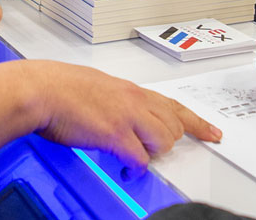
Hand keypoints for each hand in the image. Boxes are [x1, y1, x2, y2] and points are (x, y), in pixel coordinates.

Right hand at [30, 63, 222, 172]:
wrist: (42, 89)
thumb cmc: (62, 88)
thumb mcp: (100, 88)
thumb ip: (118, 102)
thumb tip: (123, 117)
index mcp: (132, 89)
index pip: (174, 105)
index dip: (197, 122)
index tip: (213, 132)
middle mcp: (135, 99)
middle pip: (175, 124)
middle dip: (169, 142)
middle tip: (153, 150)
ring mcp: (127, 115)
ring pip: (164, 140)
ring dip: (152, 153)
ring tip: (131, 154)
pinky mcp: (115, 133)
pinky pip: (139, 158)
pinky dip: (134, 167)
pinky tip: (124, 166)